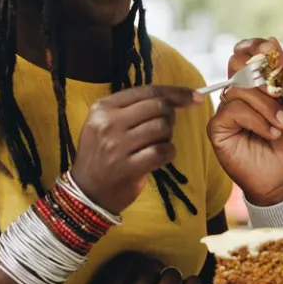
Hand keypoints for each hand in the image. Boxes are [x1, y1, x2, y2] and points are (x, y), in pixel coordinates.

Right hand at [70, 86, 201, 214]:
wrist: (87, 192)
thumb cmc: (102, 154)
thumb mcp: (105, 123)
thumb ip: (132, 108)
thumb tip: (175, 98)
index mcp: (103, 107)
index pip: (147, 91)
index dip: (175, 92)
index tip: (195, 96)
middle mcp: (108, 123)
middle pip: (158, 107)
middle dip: (170, 116)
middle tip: (165, 129)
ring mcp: (117, 146)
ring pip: (162, 128)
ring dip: (167, 136)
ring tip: (157, 144)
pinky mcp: (128, 167)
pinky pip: (162, 151)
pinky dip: (168, 152)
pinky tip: (159, 157)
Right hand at [207, 39, 282, 206]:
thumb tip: (271, 41)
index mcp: (258, 84)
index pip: (246, 53)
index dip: (254, 46)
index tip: (268, 51)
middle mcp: (239, 93)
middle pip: (236, 62)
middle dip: (261, 75)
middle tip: (279, 93)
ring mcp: (227, 110)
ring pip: (238, 87)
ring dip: (267, 106)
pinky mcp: (218, 128)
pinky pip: (233, 109)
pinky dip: (257, 120)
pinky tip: (270, 133)